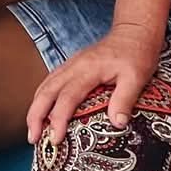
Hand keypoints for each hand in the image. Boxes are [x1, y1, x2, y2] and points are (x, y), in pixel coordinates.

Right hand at [26, 24, 163, 146]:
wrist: (134, 31)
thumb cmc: (137, 54)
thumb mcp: (137, 77)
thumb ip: (125, 99)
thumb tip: (116, 124)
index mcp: (89, 69)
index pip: (67, 97)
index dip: (58, 118)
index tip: (55, 139)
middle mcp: (75, 66)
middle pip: (47, 91)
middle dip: (36, 116)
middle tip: (33, 139)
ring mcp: (71, 64)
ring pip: (45, 85)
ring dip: (35, 108)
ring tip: (33, 131)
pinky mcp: (72, 65)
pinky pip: (50, 81)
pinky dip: (42, 98)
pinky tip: (42, 111)